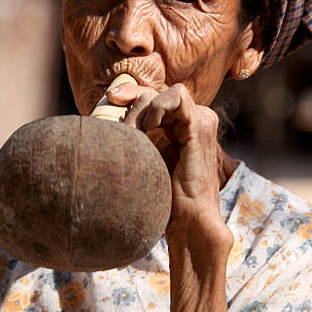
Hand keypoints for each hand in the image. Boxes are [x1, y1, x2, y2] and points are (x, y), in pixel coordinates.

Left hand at [106, 82, 232, 252]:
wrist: (189, 219)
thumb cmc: (166, 196)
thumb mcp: (146, 157)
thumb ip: (137, 135)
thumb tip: (111, 116)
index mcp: (181, 125)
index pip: (152, 95)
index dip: (130, 92)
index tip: (111, 99)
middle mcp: (193, 118)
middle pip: (154, 93)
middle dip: (132, 108)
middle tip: (126, 133)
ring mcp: (200, 119)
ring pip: (163, 94)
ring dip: (144, 111)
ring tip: (139, 136)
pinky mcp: (200, 124)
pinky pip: (177, 97)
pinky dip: (158, 107)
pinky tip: (150, 129)